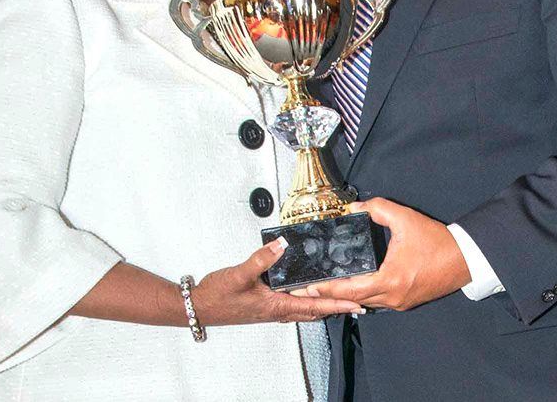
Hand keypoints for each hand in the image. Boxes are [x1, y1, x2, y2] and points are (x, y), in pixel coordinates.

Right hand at [192, 237, 363, 323]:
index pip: (315, 305)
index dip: (338, 305)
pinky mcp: (264, 306)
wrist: (199, 307)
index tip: (356, 305)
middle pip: (315, 310)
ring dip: (322, 303)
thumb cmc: (218, 297)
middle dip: (336, 306)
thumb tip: (281, 245)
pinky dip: (305, 299)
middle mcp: (277, 310)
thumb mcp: (240, 274)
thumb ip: (261, 260)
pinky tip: (304, 289)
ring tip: (337, 294)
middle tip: (355, 300)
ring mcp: (271, 309)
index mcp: (276, 305)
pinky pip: (292, 304)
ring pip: (304, 308)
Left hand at [290, 198, 471, 310]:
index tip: (307, 286)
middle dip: (328, 295)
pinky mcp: (406, 301)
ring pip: (365, 302)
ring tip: (325, 288)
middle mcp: (392, 296)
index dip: (325, 289)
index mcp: (389, 279)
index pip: (348, 289)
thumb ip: (378, 209)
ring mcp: (399, 302)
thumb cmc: (437, 242)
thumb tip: (356, 207)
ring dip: (345, 296)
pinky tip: (353, 286)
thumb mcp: (405, 219)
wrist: (465, 259)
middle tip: (306, 289)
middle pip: (352, 300)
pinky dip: (362, 295)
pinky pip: (377, 301)